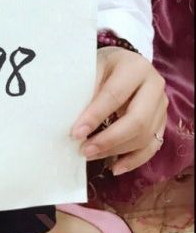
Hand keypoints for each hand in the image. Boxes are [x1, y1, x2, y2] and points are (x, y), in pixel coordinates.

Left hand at [70, 46, 167, 175]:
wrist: (122, 64)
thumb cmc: (102, 67)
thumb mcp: (92, 69)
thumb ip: (85, 91)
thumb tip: (71, 121)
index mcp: (135, 68)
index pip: (115, 95)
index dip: (95, 116)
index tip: (76, 133)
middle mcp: (155, 85)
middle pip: (138, 120)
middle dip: (109, 139)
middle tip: (84, 150)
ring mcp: (161, 105)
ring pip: (145, 136)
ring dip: (116, 151)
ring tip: (90, 155)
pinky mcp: (161, 122)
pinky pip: (152, 147)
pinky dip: (133, 160)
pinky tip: (115, 168)